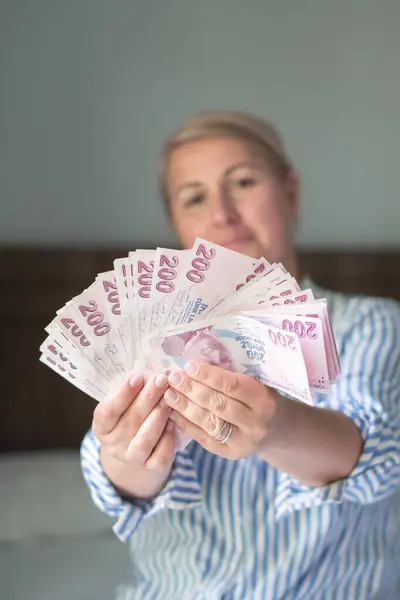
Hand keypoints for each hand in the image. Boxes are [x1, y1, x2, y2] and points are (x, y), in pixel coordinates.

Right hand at [92, 372, 175, 497]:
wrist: (134, 454)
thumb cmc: (129, 419)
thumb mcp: (123, 407)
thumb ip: (131, 392)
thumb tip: (149, 369)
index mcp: (102, 427)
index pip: (107, 411)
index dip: (122, 394)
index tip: (137, 376)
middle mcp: (113, 444)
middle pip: (130, 421)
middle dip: (148, 398)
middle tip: (162, 379)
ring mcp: (131, 458)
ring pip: (144, 440)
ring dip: (158, 417)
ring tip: (170, 399)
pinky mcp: (150, 468)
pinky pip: (160, 456)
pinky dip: (169, 439)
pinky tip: (175, 422)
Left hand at [163, 361, 277, 459]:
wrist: (275, 430)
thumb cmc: (260, 398)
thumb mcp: (257, 383)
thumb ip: (232, 375)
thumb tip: (195, 365)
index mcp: (264, 400)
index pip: (232, 385)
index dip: (208, 375)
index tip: (188, 365)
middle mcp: (256, 423)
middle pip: (218, 405)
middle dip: (192, 390)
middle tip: (173, 378)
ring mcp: (244, 441)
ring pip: (210, 423)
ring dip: (185, 407)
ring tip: (169, 394)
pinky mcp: (231, 453)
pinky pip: (204, 438)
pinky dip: (186, 424)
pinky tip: (172, 412)